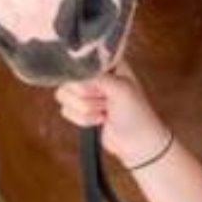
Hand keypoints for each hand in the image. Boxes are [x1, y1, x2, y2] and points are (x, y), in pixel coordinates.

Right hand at [55, 62, 170, 169]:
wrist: (136, 142)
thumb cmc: (136, 113)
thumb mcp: (121, 88)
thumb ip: (97, 78)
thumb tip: (76, 76)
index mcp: (108, 63)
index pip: (81, 59)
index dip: (86, 76)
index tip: (100, 87)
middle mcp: (95, 75)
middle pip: (69, 78)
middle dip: (87, 95)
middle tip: (106, 100)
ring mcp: (87, 93)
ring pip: (64, 95)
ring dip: (86, 109)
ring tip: (105, 110)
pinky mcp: (80, 110)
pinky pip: (66, 111)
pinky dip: (83, 119)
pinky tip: (100, 119)